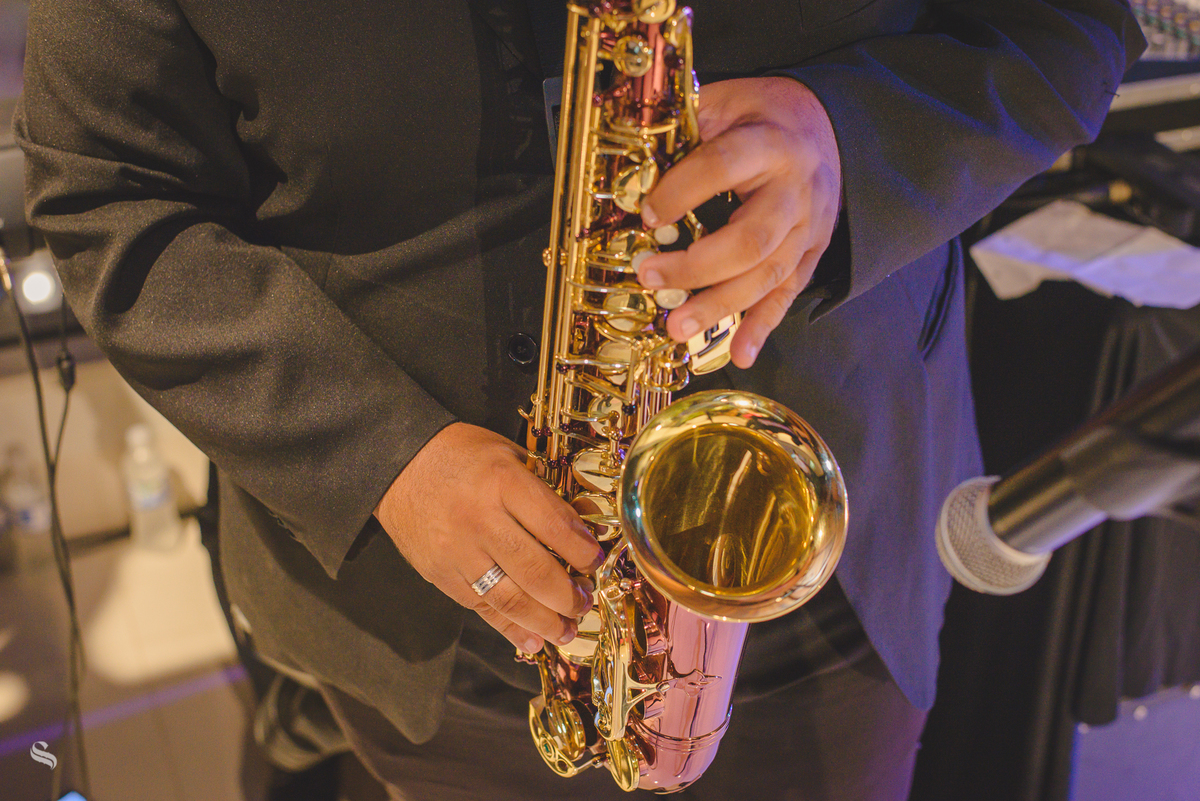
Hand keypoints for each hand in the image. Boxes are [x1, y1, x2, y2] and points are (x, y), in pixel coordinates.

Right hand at [374, 423, 603, 652]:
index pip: (554, 526)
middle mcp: (480, 519)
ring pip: (510, 599)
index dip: (583, 551)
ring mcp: (458, 551)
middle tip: (583, 601)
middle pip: (536, 571)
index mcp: (502, 482)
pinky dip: (509, 628)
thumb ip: (543, 488)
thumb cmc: (458, 454)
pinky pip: (480, 607)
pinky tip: (532, 639)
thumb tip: (584, 525)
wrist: (396, 463)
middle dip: (569, 595)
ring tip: (566, 630)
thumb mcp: (508, 453)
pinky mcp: (440, 574)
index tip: (595, 561)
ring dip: (545, 621)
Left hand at [638, 76, 841, 367]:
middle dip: (696, 266)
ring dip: (720, 306)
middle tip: (650, 277)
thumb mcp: (728, 101)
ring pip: (767, 275)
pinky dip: (762, 327)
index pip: (723, 167)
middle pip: (750, 238)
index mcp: (770, 143)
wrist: (826, 128)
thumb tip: (632, 156)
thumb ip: (688, 125)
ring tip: (677, 327)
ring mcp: (807, 228)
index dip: (682, 191)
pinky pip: (788, 295)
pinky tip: (740, 354)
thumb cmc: (764, 116)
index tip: (647, 213)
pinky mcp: (811, 254)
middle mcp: (795, 190)